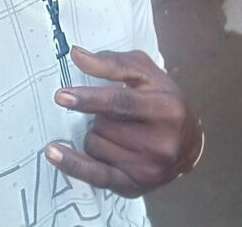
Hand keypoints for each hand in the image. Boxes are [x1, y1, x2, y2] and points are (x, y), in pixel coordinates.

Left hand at [45, 46, 202, 197]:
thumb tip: (77, 55)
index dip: (89, 99)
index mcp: (166, 110)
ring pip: (95, 145)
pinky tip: (53, 153)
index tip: (61, 96)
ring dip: (95, 133)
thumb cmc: (163, 98)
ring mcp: (147, 170)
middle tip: (114, 113)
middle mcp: (160, 144)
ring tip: (115, 129)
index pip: (120, 104)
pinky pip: (94, 176)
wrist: (188, 142)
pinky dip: (72, 163)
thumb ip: (113, 63)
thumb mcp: (145, 72)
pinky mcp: (134, 186)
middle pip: (103, 126)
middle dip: (98, 115)